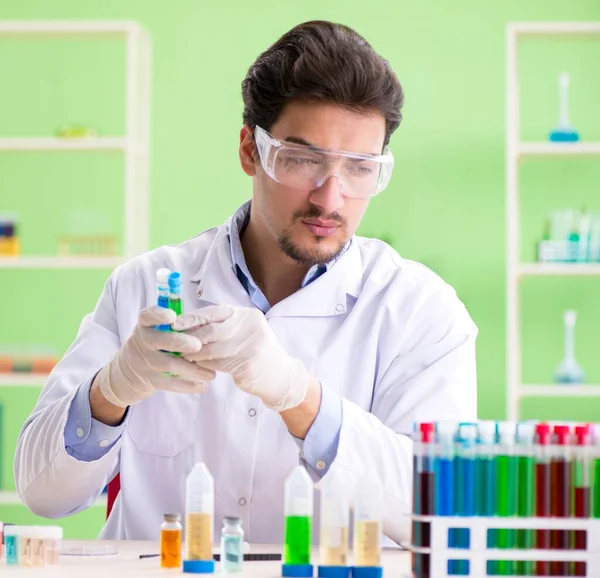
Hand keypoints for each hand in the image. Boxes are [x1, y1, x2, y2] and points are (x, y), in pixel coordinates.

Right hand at [96, 306, 215, 407]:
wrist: (128, 372)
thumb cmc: (153, 343)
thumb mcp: (154, 329)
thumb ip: (175, 324)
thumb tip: (207, 317)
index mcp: (145, 325)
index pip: (148, 316)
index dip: (159, 315)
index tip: (172, 316)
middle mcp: (143, 341)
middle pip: (160, 341)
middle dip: (179, 342)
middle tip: (198, 345)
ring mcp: (145, 362)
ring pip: (169, 365)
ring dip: (192, 369)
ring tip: (211, 374)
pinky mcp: (150, 380)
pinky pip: (170, 383)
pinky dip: (188, 386)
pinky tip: (203, 386)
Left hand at [173, 305, 308, 411]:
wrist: (280, 375)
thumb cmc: (255, 352)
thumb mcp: (243, 332)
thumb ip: (222, 326)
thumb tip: (188, 324)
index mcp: (247, 315)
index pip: (215, 312)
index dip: (193, 317)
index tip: (175, 323)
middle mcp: (250, 326)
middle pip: (212, 330)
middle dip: (191, 337)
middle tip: (175, 343)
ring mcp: (251, 344)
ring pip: (212, 348)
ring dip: (195, 354)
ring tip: (183, 357)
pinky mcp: (248, 363)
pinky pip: (218, 363)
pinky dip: (205, 365)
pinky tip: (197, 366)